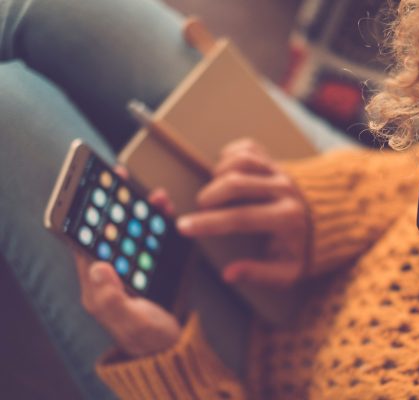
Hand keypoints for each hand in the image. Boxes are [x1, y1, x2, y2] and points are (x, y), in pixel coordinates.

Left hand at [75, 167, 179, 357]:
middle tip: (120, 177)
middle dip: (115, 202)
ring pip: (133, 230)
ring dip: (141, 209)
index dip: (86, 216)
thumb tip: (98, 266)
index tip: (90, 191)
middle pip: (110, 230)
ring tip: (154, 193)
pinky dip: (159, 221)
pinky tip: (166, 210)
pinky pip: (153, 238)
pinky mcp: (152, 265)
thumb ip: (113, 298)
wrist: (171, 346)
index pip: (86, 243)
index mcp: (97, 283)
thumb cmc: (147, 337)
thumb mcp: (130, 322)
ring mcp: (133, 266)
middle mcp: (112, 270)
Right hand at [177, 139, 308, 286]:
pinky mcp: (278, 161)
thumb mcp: (291, 270)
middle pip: (236, 183)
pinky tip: (226, 171)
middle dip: (210, 196)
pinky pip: (249, 149)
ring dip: (219, 174)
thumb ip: (260, 274)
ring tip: (215, 191)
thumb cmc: (311, 246)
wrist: (339, 215)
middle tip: (201, 209)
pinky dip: (231, 155)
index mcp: (288, 218)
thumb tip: (228, 274)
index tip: (184, 227)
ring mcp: (281, 171)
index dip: (208, 223)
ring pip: (241, 161)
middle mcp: (285, 190)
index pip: (241, 218)